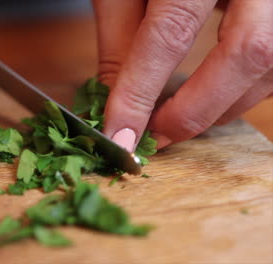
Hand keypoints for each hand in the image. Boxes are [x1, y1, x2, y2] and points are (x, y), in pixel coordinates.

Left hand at [93, 0, 271, 151]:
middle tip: (155, 136)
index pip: (170, 32)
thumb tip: (115, 98)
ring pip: (271, 65)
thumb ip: (120, 37)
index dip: (141, 91)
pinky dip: (241, 92)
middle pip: (247, 51)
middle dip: (196, 109)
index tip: (120, 136)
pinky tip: (211, 97)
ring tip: (177, 120)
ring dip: (220, 107)